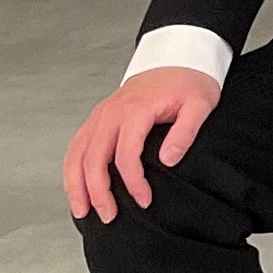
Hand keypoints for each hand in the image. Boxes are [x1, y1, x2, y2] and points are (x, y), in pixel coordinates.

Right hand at [63, 66, 220, 222]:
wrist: (177, 56)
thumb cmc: (189, 80)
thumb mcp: (200, 104)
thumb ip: (185, 132)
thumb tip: (168, 159)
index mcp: (135, 110)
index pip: (126, 155)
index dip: (133, 183)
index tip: (144, 200)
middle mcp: (111, 113)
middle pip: (93, 158)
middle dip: (97, 192)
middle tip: (108, 216)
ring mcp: (101, 115)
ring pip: (77, 153)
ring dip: (76, 184)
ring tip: (82, 211)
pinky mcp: (98, 118)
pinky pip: (77, 146)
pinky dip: (73, 169)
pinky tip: (77, 188)